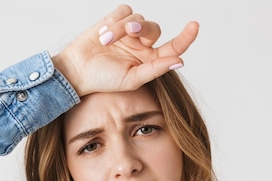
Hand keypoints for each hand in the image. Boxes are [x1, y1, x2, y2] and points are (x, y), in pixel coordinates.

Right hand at [52, 5, 198, 96]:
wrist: (76, 70)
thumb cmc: (104, 80)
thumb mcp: (131, 79)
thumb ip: (155, 69)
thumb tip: (179, 61)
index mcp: (149, 60)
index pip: (173, 47)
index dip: (185, 37)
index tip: (195, 25)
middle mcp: (141, 45)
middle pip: (154, 28)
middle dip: (144, 28)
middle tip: (131, 32)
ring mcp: (128, 32)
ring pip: (137, 18)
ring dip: (122, 27)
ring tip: (106, 41)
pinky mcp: (115, 20)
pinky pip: (125, 10)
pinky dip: (115, 19)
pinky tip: (103, 33)